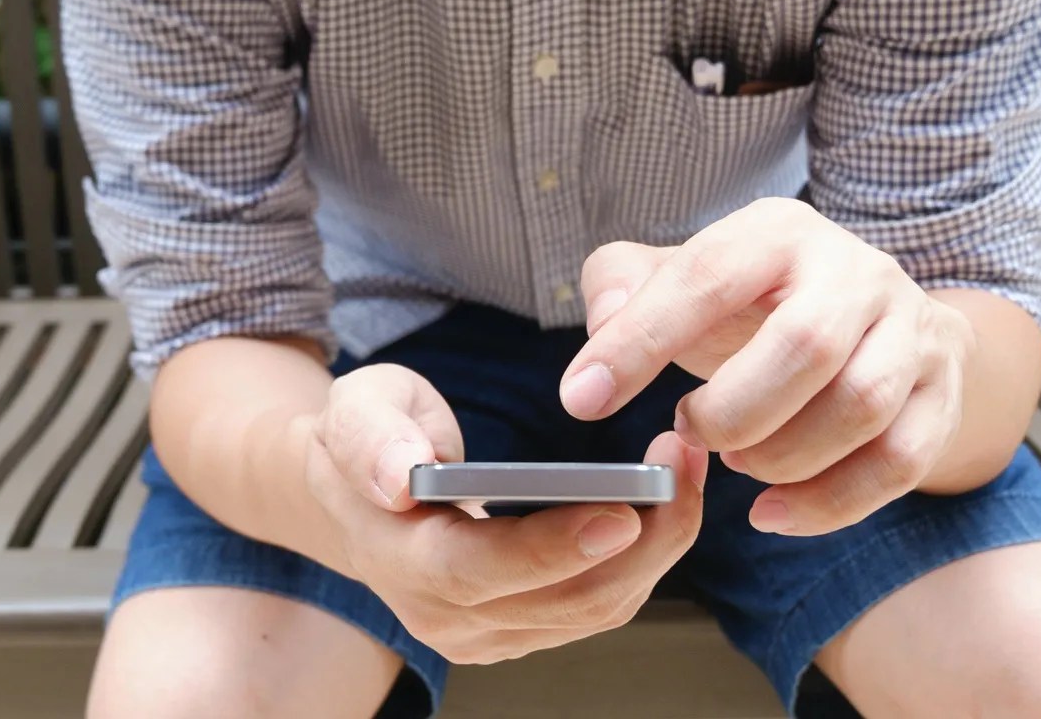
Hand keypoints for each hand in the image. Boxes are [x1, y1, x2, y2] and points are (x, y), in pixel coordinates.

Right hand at [301, 364, 708, 663]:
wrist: (360, 498)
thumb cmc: (368, 440)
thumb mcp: (355, 408)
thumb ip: (371, 436)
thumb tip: (400, 475)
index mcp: (400, 560)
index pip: (479, 571)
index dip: (552, 549)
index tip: (623, 512)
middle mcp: (445, 617)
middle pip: (563, 600)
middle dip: (643, 538)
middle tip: (682, 461)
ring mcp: (488, 633)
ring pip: (596, 608)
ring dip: (658, 546)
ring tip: (685, 468)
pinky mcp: (523, 630)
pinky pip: (598, 605)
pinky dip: (643, 557)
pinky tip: (665, 501)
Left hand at [561, 198, 975, 535]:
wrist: (871, 317)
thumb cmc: (750, 303)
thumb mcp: (680, 275)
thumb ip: (621, 284)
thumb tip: (602, 325)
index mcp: (776, 233)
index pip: (705, 279)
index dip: (639, 341)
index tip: (582, 400)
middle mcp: (855, 271)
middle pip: (804, 346)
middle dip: (732, 409)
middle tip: (689, 430)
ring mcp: (910, 331)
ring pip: (860, 406)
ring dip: (782, 455)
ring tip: (737, 460)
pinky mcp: (940, 393)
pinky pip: (900, 461)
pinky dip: (830, 503)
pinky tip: (772, 512)